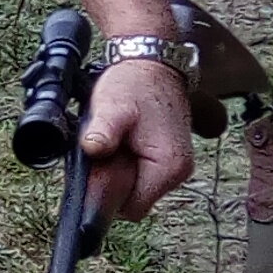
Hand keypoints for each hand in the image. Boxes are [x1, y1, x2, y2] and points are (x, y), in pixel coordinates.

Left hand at [81, 56, 193, 222]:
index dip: (109, 193)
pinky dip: (128, 164)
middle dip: (114, 181)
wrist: (152, 64)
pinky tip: (124, 142)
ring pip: (137, 188)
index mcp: (168, 167)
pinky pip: (141, 175)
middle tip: (107, 149)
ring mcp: (176, 168)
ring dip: (120, 172)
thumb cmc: (134, 84)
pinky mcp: (169, 160)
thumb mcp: (112, 105)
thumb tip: (93, 149)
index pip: (131, 208)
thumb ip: (103, 130)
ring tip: (117, 140)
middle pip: (134, 200)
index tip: (100, 167)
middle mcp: (179, 173)